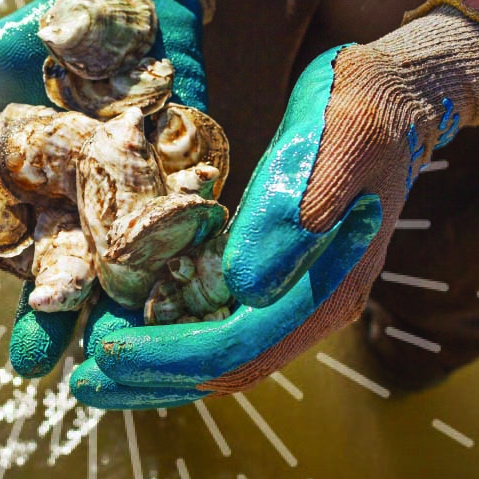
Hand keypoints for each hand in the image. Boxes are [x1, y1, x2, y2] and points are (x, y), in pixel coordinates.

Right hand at [0, 0, 209, 376]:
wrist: (135, 3)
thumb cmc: (50, 34)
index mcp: (16, 191)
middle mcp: (68, 210)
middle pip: (51, 272)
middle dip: (40, 316)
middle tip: (26, 363)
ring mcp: (124, 206)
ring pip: (118, 269)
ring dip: (115, 313)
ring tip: (106, 356)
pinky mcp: (180, 192)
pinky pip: (182, 238)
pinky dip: (181, 267)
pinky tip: (178, 305)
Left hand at [71, 0, 478, 408]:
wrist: (397, 96)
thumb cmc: (364, 108)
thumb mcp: (336, 140)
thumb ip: (293, 211)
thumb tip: (244, 284)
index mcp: (327, 288)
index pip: (237, 348)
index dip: (166, 355)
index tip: (105, 350)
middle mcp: (312, 307)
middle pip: (223, 369)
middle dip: (149, 378)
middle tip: (81, 383)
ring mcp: (297, 296)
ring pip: (220, 355)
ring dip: (155, 367)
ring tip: (92, 366)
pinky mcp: (280, 276)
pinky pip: (222, 323)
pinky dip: (172, 333)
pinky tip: (130, 323)